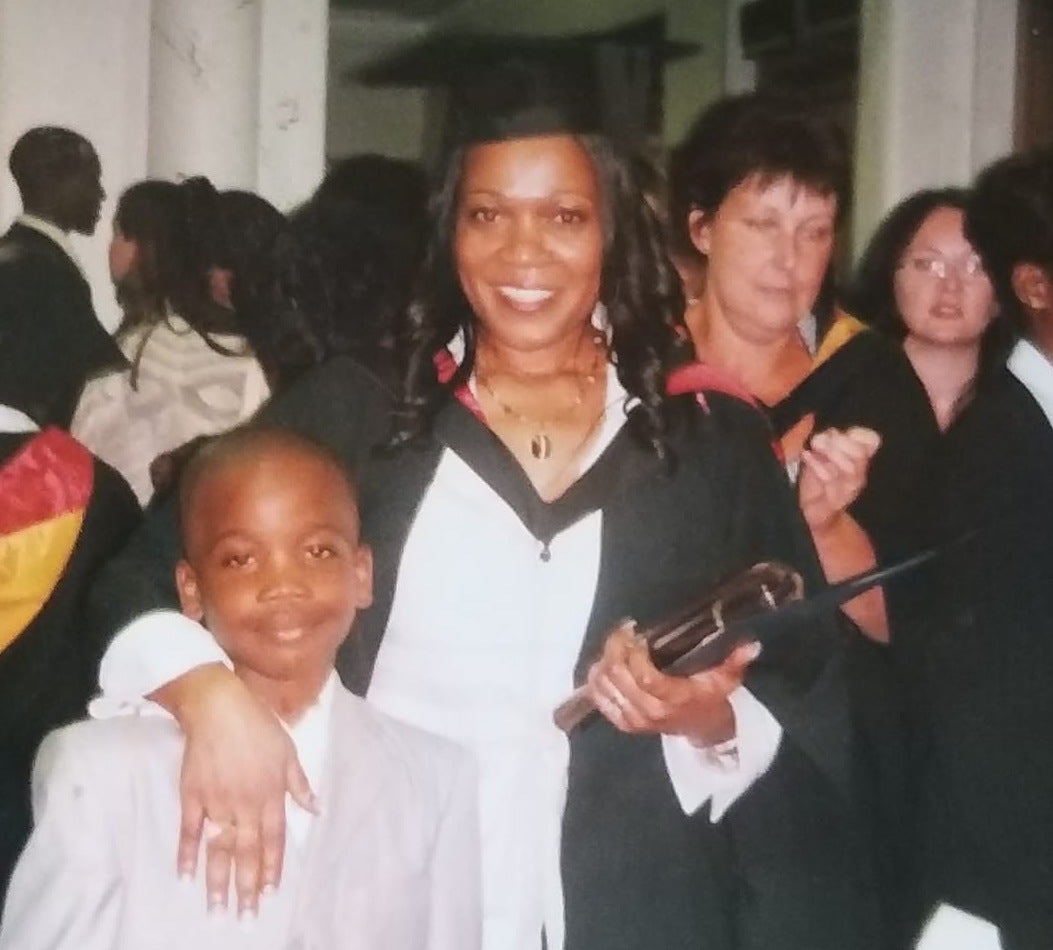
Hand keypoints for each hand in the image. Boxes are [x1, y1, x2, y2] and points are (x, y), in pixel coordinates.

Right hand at [156, 665, 315, 916]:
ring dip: (218, 882)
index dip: (271, 868)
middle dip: (246, 888)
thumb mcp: (288, 752)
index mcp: (270, 794)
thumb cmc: (258, 726)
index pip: (273, 840)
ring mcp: (216, 801)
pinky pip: (188, 831)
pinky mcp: (191, 795)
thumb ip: (299, 784)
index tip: (269, 895)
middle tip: (245, 920)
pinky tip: (185, 879)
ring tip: (216, 912)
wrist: (219, 706)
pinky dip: (186, 855)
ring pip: (218, 849)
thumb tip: (315, 809)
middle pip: (246, 852)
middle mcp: (245, 804)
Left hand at [585, 624, 759, 745]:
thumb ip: (737, 660)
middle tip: (621, 632)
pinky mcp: (625, 724)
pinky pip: (601, 703)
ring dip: (604, 663)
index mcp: (676, 698)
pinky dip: (596, 683)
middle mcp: (652, 712)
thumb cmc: (712, 697)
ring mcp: (636, 720)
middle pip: (620, 679)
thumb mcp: (727, 678)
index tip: (635, 633)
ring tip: (613, 645)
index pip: (646, 677)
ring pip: (606, 689)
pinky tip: (601, 665)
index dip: (634, 653)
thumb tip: (752, 645)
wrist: (704, 729)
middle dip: (615, 650)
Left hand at [798, 427, 880, 532]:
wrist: (809, 514)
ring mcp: (849, 489)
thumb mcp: (813, 456)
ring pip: (851, 467)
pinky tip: (807, 457)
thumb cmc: (813, 483)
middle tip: (817, 440)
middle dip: (838, 443)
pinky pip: (832, 481)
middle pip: (861, 453)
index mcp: (856, 459)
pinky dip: (818, 466)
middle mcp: (857, 473)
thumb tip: (813, 420)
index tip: (835, 433)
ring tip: (813, 447)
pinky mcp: (836, 501)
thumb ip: (816, 439)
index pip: (872, 441)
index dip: (857, 433)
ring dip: (830, 453)